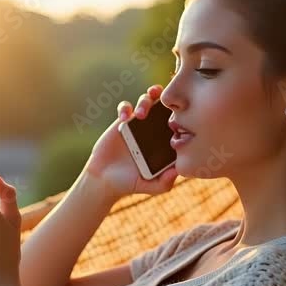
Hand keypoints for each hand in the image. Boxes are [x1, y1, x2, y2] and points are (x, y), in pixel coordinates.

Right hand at [82, 84, 178, 201]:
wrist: (104, 179)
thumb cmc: (130, 184)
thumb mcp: (151, 187)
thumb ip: (165, 182)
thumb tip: (178, 171)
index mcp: (165, 142)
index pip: (177, 123)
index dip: (181, 114)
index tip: (179, 116)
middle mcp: (153, 130)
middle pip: (164, 106)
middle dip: (165, 98)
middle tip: (163, 102)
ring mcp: (137, 124)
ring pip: (146, 101)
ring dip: (145, 101)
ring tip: (140, 114)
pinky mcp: (122, 122)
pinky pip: (125, 107)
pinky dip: (125, 108)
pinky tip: (124, 118)